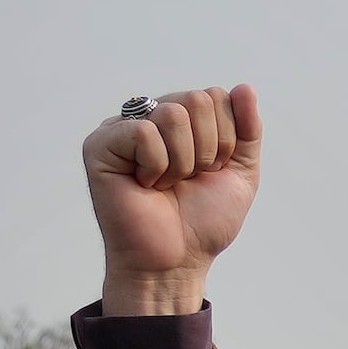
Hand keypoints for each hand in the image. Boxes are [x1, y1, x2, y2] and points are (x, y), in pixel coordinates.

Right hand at [83, 83, 261, 316]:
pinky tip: (145, 185)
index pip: (216, 96)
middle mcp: (150, 118)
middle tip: (188, 180)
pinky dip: (157, 165)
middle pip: (197, 99)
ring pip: (173, 113)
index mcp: (181, 121)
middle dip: (206, 149)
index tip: (210, 172)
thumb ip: (247, 129)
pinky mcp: (101, 145)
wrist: (176, 261)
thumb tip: (245, 87)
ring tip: (166, 184)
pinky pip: (144, 132)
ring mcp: (123, 128)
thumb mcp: (239, 173)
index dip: (225, 140)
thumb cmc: (202, 222)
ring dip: (182, 161)